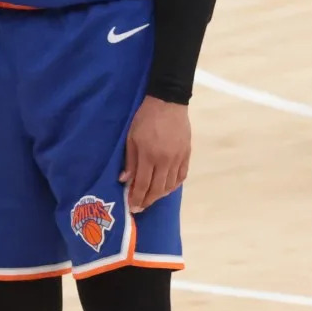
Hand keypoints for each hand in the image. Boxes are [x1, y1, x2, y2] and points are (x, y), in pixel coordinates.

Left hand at [119, 96, 190, 212]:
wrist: (167, 102)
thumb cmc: (145, 118)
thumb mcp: (131, 137)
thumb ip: (130, 160)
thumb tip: (124, 179)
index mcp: (149, 156)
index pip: (142, 184)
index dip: (137, 198)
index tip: (132, 207)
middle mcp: (165, 161)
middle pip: (157, 189)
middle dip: (147, 201)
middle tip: (140, 207)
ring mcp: (178, 159)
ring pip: (170, 186)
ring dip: (160, 195)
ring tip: (151, 198)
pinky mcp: (186, 155)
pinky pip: (181, 176)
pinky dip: (174, 185)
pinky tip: (167, 188)